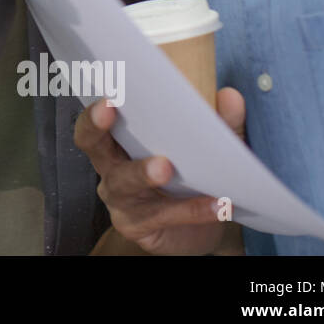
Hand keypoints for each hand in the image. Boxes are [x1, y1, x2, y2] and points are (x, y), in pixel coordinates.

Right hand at [75, 86, 246, 254]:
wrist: (195, 232)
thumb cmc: (190, 180)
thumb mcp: (206, 149)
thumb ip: (219, 124)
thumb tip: (231, 97)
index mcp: (120, 140)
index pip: (96, 118)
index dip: (94, 106)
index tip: (106, 92)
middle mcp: (110, 167)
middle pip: (92, 145)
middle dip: (97, 126)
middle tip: (109, 109)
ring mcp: (120, 199)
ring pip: (123, 183)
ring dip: (142, 172)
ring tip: (165, 167)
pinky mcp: (136, 226)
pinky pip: (161, 215)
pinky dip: (190, 209)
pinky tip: (216, 204)